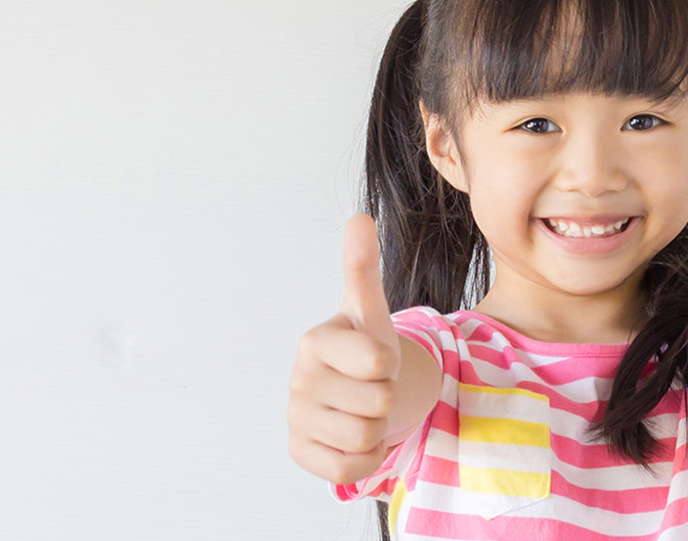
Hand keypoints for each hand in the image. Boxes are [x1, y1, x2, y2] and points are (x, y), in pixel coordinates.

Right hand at [287, 214, 403, 484]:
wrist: (355, 391)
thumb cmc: (365, 349)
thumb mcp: (370, 311)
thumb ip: (363, 268)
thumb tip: (359, 218)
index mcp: (315, 342)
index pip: (379, 362)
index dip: (391, 364)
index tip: (376, 358)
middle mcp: (298, 380)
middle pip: (377, 404)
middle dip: (386, 399)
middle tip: (371, 387)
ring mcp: (296, 418)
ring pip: (365, 438)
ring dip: (377, 429)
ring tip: (363, 409)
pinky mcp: (299, 453)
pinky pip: (348, 470)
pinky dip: (364, 459)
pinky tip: (354, 437)